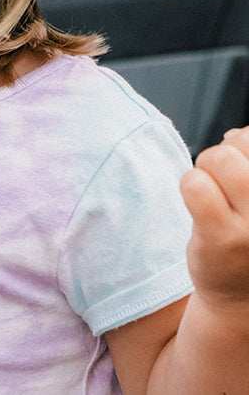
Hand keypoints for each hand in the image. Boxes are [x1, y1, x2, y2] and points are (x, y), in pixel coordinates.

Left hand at [180, 126, 248, 308]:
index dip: (246, 144)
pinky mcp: (222, 239)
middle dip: (223, 153)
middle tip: (223, 182)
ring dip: (205, 168)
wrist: (241, 299)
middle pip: (241, 144)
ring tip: (212, 193)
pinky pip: (195, 184)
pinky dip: (190, 185)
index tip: (243, 172)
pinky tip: (199, 205)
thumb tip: (235, 134)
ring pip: (218, 158)